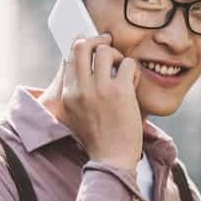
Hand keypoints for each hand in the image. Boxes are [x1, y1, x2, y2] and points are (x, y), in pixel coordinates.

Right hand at [57, 33, 141, 170]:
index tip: (90, 43)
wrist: (112, 159)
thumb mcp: (77, 115)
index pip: (70, 57)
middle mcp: (81, 89)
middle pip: (83, 47)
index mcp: (68, 95)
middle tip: (108, 42)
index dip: (82, 46)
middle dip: (97, 41)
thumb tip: (82, 68)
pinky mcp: (120, 91)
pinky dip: (133, 70)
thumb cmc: (99, 138)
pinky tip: (133, 82)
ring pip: (106, 50)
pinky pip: (128, 64)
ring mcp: (100, 89)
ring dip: (117, 55)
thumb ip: (77, 93)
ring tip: (122, 69)